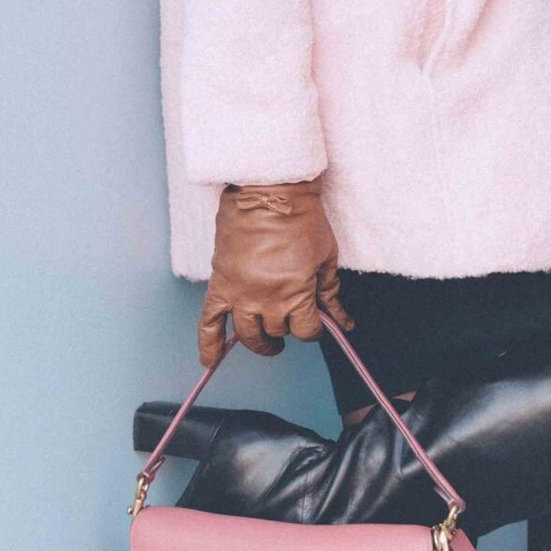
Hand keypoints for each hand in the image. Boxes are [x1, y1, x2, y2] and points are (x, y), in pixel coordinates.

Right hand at [198, 173, 356, 366]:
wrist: (269, 190)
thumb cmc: (302, 217)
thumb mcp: (325, 256)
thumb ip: (330, 293)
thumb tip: (342, 321)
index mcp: (296, 292)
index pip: (306, 331)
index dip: (312, 329)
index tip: (313, 322)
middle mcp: (266, 298)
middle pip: (277, 332)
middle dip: (287, 328)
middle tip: (290, 321)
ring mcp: (240, 293)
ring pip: (248, 335)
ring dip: (259, 342)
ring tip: (266, 341)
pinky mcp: (220, 284)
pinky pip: (208, 323)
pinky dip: (208, 345)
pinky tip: (211, 360)